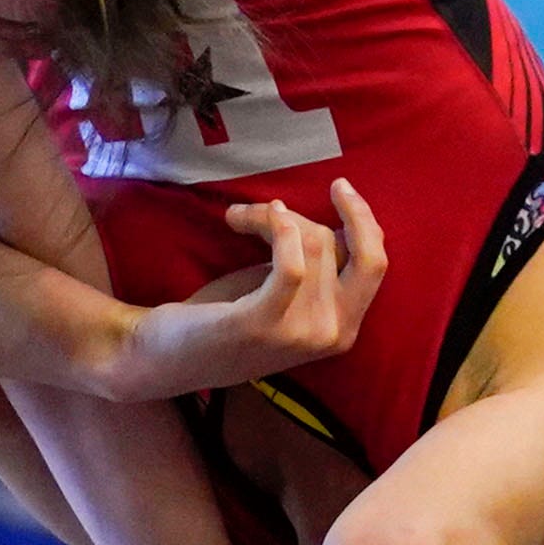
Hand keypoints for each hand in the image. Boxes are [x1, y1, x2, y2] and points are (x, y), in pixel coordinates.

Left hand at [142, 182, 389, 393]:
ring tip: (241, 217)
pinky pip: (290, 263)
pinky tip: (246, 217)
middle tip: (317, 190)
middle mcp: (333, 335)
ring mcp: (301, 334)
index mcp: (345, 329)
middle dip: (341, 214)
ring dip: (272, 217)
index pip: (375, 265)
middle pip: (352, 250)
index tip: (342, 191)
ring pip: (312, 245)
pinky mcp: (263, 324)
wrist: (168, 354)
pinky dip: (275, 229)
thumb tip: (330, 221)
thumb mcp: (285, 294)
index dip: (364, 222)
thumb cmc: (228, 318)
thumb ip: (315, 269)